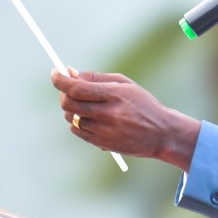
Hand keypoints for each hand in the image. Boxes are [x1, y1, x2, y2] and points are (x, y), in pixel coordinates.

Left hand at [52, 70, 200, 171]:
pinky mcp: (102, 144)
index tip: (55, 72)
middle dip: (63, 94)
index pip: (76, 88)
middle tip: (68, 89)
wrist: (162, 134)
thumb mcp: (125, 84)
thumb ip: (96, 78)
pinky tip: (92, 118)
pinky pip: (77, 131)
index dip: (60, 80)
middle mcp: (108, 114)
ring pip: (71, 118)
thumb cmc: (142, 104)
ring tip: (87, 105)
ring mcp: (104, 131)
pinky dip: (77, 123)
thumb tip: (70, 73)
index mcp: (115, 95)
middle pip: (69, 103)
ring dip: (72, 109)